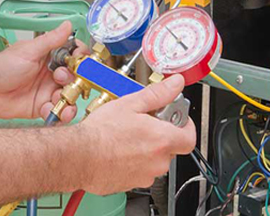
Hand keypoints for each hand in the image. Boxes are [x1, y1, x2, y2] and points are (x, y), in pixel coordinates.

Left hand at [0, 22, 88, 120]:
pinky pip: (58, 112)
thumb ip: (51, 40)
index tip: (80, 62)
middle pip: (76, 78)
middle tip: (61, 79)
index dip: (81, 60)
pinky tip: (49, 108)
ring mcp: (48, 90)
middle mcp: (52, 73)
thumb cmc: (0, 67)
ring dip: (69, 99)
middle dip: (75, 81)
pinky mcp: (42, 106)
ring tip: (61, 99)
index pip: (74, 56)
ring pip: (70, 96)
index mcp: (50, 57)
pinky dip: (58, 113)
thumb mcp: (28, 51)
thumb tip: (67, 25)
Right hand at [76, 74, 197, 194]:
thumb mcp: (130, 104)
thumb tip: (175, 84)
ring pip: (153, 161)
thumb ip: (158, 94)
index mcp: (162, 139)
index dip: (185, 126)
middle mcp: (158, 161)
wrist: (78, 156)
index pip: (190, 137)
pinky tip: (117, 151)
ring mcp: (145, 175)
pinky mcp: (131, 185)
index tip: (175, 118)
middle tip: (142, 124)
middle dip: (159, 136)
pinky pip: (139, 172)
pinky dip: (132, 163)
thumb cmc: (101, 133)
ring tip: (125, 137)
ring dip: (145, 150)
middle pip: (170, 148)